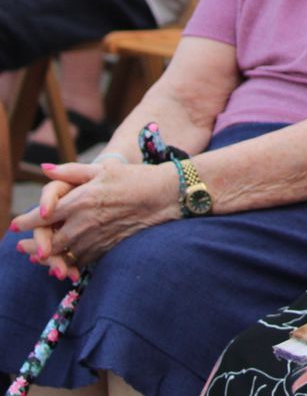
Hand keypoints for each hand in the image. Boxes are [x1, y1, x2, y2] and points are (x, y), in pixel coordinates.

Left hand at [12, 161, 177, 277]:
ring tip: (40, 256)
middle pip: (48, 243)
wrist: (166, 196)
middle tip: (23, 248)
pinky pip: (82, 260)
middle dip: (33, 246)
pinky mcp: (108, 249)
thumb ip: (71, 171)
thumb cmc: (135, 178)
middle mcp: (84, 223)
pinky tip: (68, 259)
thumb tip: (46, 170)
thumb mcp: (103, 169)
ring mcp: (96, 239)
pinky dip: (72, 261)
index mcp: (79, 201)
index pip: (41, 217)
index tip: (16, 225)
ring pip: (63, 255)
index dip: (25, 222)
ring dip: (49, 257)